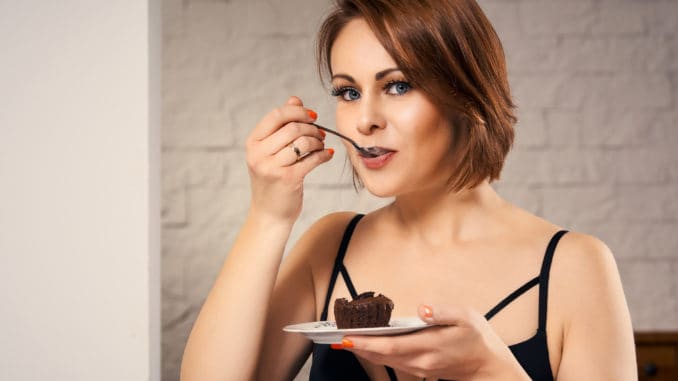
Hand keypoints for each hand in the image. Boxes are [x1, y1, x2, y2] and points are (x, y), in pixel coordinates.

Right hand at [245, 96, 332, 221]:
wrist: (269, 214)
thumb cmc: (273, 180)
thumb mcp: (271, 151)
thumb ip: (281, 125)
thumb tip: (295, 99)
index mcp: (253, 143)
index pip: (276, 115)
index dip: (297, 111)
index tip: (312, 116)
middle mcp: (258, 154)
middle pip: (292, 128)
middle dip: (311, 128)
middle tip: (320, 134)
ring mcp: (271, 167)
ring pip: (303, 142)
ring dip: (318, 141)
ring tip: (321, 145)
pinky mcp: (287, 179)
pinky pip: (312, 159)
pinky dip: (323, 155)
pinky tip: (326, 155)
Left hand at [341, 305, 528, 380]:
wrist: (490, 368)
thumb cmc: (479, 339)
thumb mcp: (467, 318)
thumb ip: (444, 312)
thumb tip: (423, 308)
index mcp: (430, 346)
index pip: (391, 346)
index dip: (367, 343)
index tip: (347, 338)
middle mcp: (421, 361)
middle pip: (381, 355)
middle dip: (356, 347)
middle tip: (333, 337)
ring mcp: (420, 368)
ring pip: (385, 361)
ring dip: (363, 351)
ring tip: (342, 339)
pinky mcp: (420, 370)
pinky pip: (392, 363)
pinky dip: (375, 354)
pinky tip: (365, 345)